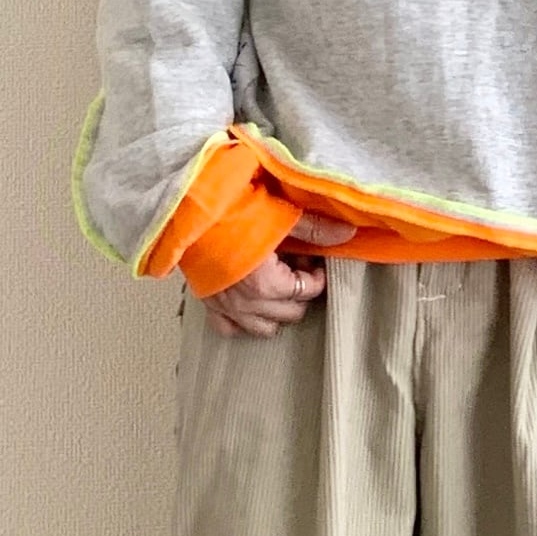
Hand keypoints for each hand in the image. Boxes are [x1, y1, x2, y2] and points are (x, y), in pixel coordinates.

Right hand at [199, 213, 357, 336]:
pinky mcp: (208, 303)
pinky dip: (243, 321)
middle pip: (291, 313)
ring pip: (264, 328)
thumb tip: (348, 234)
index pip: (308, 291)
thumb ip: (315, 228)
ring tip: (277, 286)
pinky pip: (230, 328)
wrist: (188, 207)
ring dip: (277, 311)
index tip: (314, 260)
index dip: (316, 276)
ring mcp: (226, 307)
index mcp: (268, 284)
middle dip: (300, 293)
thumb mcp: (280, 213)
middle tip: (298, 268)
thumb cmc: (233, 208)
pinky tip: (249, 302)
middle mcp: (248, 304)